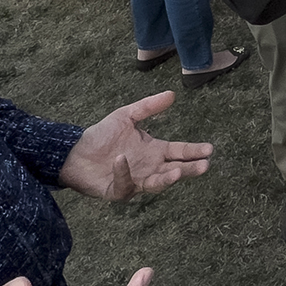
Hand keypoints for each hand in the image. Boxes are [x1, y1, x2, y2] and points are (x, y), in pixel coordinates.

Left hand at [60, 92, 212, 200]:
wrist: (75, 151)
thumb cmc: (101, 135)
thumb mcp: (126, 116)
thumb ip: (148, 107)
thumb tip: (172, 94)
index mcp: (155, 151)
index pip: (179, 152)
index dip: (194, 151)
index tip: (209, 149)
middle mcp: (150, 168)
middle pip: (175, 170)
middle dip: (190, 169)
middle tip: (204, 166)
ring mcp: (136, 181)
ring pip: (157, 184)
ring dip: (167, 179)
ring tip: (177, 172)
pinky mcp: (119, 191)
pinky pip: (125, 184)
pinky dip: (124, 172)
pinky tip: (122, 159)